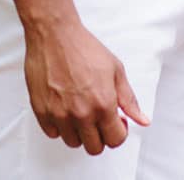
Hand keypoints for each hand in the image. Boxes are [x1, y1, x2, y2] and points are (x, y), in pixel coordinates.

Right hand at [23, 20, 148, 153]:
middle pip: (94, 148)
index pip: (115, 140)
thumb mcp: (116, 70)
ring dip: (79, 132)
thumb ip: (129, 100)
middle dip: (100, 136)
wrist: (55, 35)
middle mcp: (81, 114)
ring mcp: (59, 114)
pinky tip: (65, 108)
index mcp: (103, 104)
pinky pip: (53, 133)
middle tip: (99, 119)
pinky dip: (60, 126)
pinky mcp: (41, 111)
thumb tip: (142, 120)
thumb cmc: (84, 48)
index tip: (116, 121)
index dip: (119, 132)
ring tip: (81, 111)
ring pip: (73, 142)